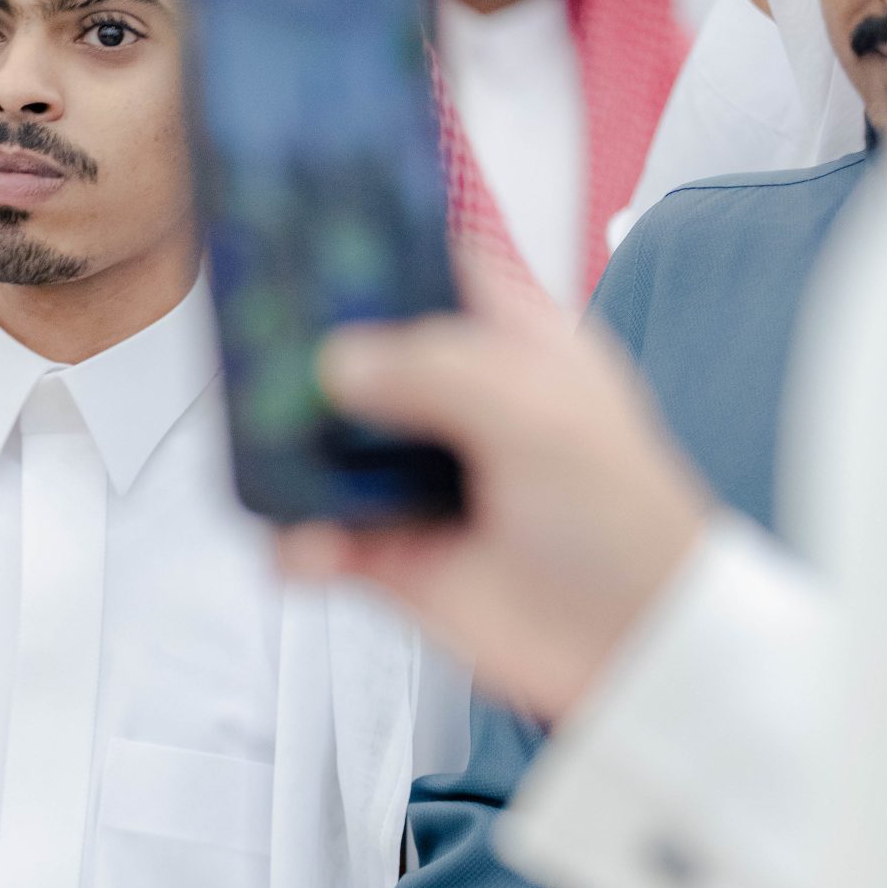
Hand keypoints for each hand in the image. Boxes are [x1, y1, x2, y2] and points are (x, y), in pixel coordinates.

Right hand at [280, 280, 712, 725]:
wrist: (632, 647)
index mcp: (513, 346)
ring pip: (327, 445)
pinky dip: (299, 542)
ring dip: (289, 452)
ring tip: (265, 457)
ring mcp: (423, 480)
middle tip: (254, 354)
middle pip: (362, 353)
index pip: (436, 270)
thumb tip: (339, 362)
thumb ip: (436, 370)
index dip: (379, 250)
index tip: (309, 240)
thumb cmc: (620, 520)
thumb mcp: (538, 415)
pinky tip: (306, 547)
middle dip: (305, 353)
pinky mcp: (396, 555)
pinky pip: (320, 536)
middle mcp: (460, 405)